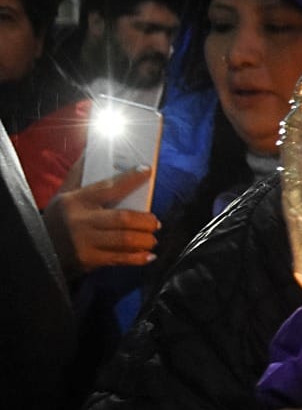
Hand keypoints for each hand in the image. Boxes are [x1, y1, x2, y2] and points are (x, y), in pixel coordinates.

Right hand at [41, 167, 159, 275]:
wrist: (37, 251)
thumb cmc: (57, 219)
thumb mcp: (63, 195)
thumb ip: (80, 175)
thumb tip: (92, 150)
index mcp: (76, 201)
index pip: (109, 187)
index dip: (131, 179)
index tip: (147, 172)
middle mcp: (80, 221)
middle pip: (122, 218)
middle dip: (145, 220)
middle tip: (155, 222)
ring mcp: (84, 242)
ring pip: (124, 239)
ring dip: (145, 239)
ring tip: (152, 238)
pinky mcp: (88, 260)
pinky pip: (119, 258)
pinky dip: (138, 258)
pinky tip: (148, 256)